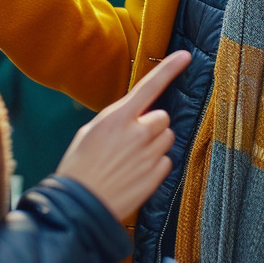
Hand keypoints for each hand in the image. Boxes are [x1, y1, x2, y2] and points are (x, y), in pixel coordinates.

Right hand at [56, 50, 190, 219]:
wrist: (78, 206)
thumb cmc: (80, 168)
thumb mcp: (91, 133)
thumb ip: (118, 120)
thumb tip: (134, 116)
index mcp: (117, 117)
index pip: (149, 86)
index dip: (169, 69)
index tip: (185, 56)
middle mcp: (137, 132)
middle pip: (163, 117)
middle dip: (152, 125)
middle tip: (132, 140)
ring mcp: (148, 154)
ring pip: (167, 138)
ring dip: (155, 144)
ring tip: (131, 159)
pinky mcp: (155, 175)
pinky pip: (166, 161)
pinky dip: (155, 165)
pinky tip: (135, 173)